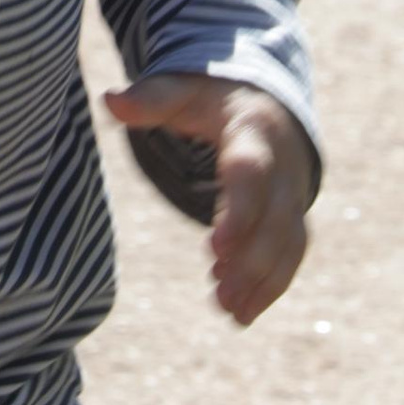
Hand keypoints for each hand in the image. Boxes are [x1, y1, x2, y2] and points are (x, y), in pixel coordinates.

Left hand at [101, 74, 315, 326]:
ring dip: (264, 281)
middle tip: (220, 295)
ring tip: (231, 312)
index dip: (240, 212)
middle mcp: (283, 165)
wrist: (265, 104)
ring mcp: (293, 193)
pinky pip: (292, 254)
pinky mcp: (293, 216)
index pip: (251, 174)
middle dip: (253, 260)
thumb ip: (149, 99)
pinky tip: (243, 312)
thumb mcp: (182, 92)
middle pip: (277, 218)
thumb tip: (109, 99)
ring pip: (290, 242)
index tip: (215, 248)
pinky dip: (272, 285)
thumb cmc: (213, 100)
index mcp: (253, 131)